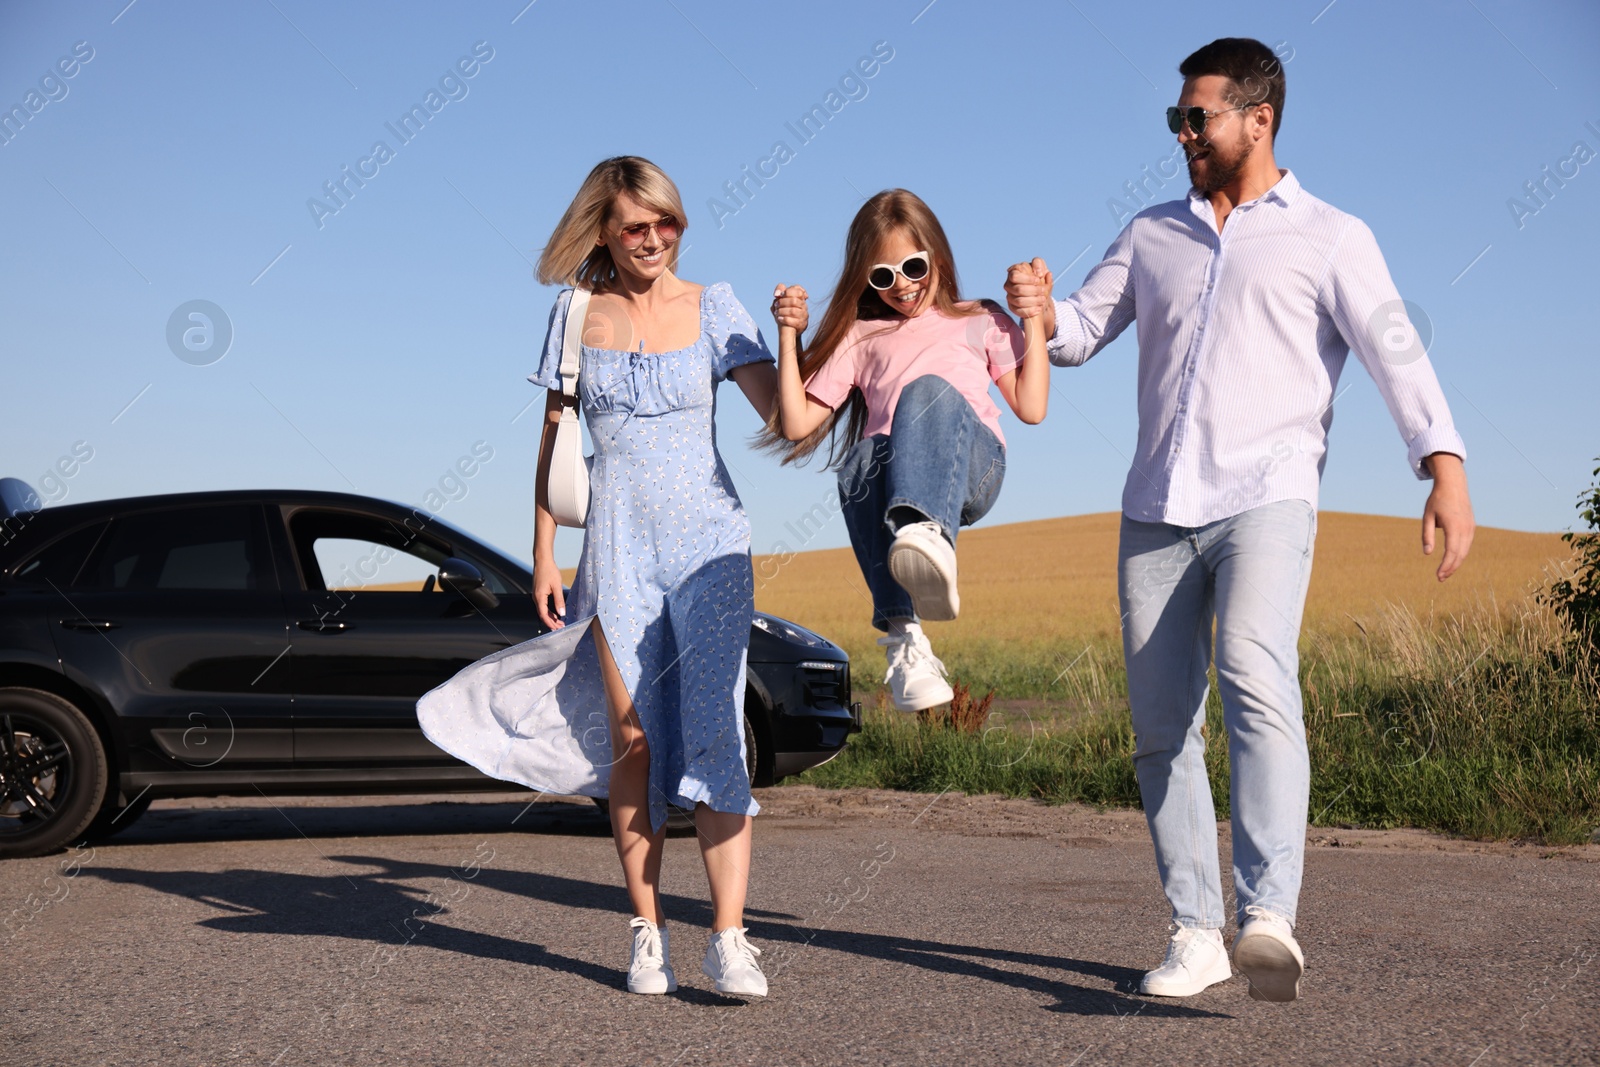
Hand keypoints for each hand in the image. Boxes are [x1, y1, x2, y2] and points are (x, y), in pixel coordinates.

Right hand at [533, 556, 565, 628]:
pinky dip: (549, 611)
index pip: (543, 615)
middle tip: (561, 627)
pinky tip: (555, 614)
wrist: (542, 561)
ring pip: (543, 611)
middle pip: (543, 614)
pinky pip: (543, 606)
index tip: (558, 628)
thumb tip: (562, 613)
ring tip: (560, 622)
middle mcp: (536, 598)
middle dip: (551, 622)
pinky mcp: (538, 593)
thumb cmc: (549, 571)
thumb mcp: (557, 586)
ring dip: (551, 617)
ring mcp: (536, 596)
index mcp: (539, 597)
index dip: (551, 623)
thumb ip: (559, 600)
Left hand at [771, 284, 808, 336]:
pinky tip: (779, 318)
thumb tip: (776, 294)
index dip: (788, 292)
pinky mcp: (801, 324)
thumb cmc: (786, 311)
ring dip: (782, 311)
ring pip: (793, 311)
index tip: (780, 295)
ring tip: (776, 313)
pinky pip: (793, 321)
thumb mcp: (782, 300)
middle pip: (794, 301)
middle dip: (782, 302)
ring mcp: (803, 315)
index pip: (798, 290)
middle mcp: (803, 306)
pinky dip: (784, 319)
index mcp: (800, 297)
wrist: (791, 328)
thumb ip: (780, 293)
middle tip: (776, 305)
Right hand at [1005, 258, 1054, 333]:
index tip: (1038, 280)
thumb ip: (1039, 264)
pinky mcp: (1012, 307)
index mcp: (1014, 272)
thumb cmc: (1039, 279)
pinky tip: (1038, 309)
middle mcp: (1009, 284)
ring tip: (1043, 299)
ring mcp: (1009, 296)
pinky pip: (1019, 311)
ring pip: (1019, 301)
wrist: (1040, 294)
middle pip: (1018, 289)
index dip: (1027, 279)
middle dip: (1034, 291)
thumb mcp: (1041, 269)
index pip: (1015, 276)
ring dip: (1034, 301)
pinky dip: (1030, 311)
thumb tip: (1038, 272)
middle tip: (1043, 291)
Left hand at [1421, 452, 1473, 581]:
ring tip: (1445, 573)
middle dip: (1450, 568)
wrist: (1453, 485)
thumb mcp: (1427, 516)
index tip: (1438, 575)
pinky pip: (1467, 544)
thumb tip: (1427, 553)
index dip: (1445, 566)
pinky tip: (1452, 560)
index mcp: (1454, 526)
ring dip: (1456, 563)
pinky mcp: (1471, 526)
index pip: (1451, 552)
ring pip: (1465, 551)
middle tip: (1440, 578)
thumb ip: (1427, 535)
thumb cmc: (1437, 500)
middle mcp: (1465, 528)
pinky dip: (1460, 554)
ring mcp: (1471, 527)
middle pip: (1460, 554)